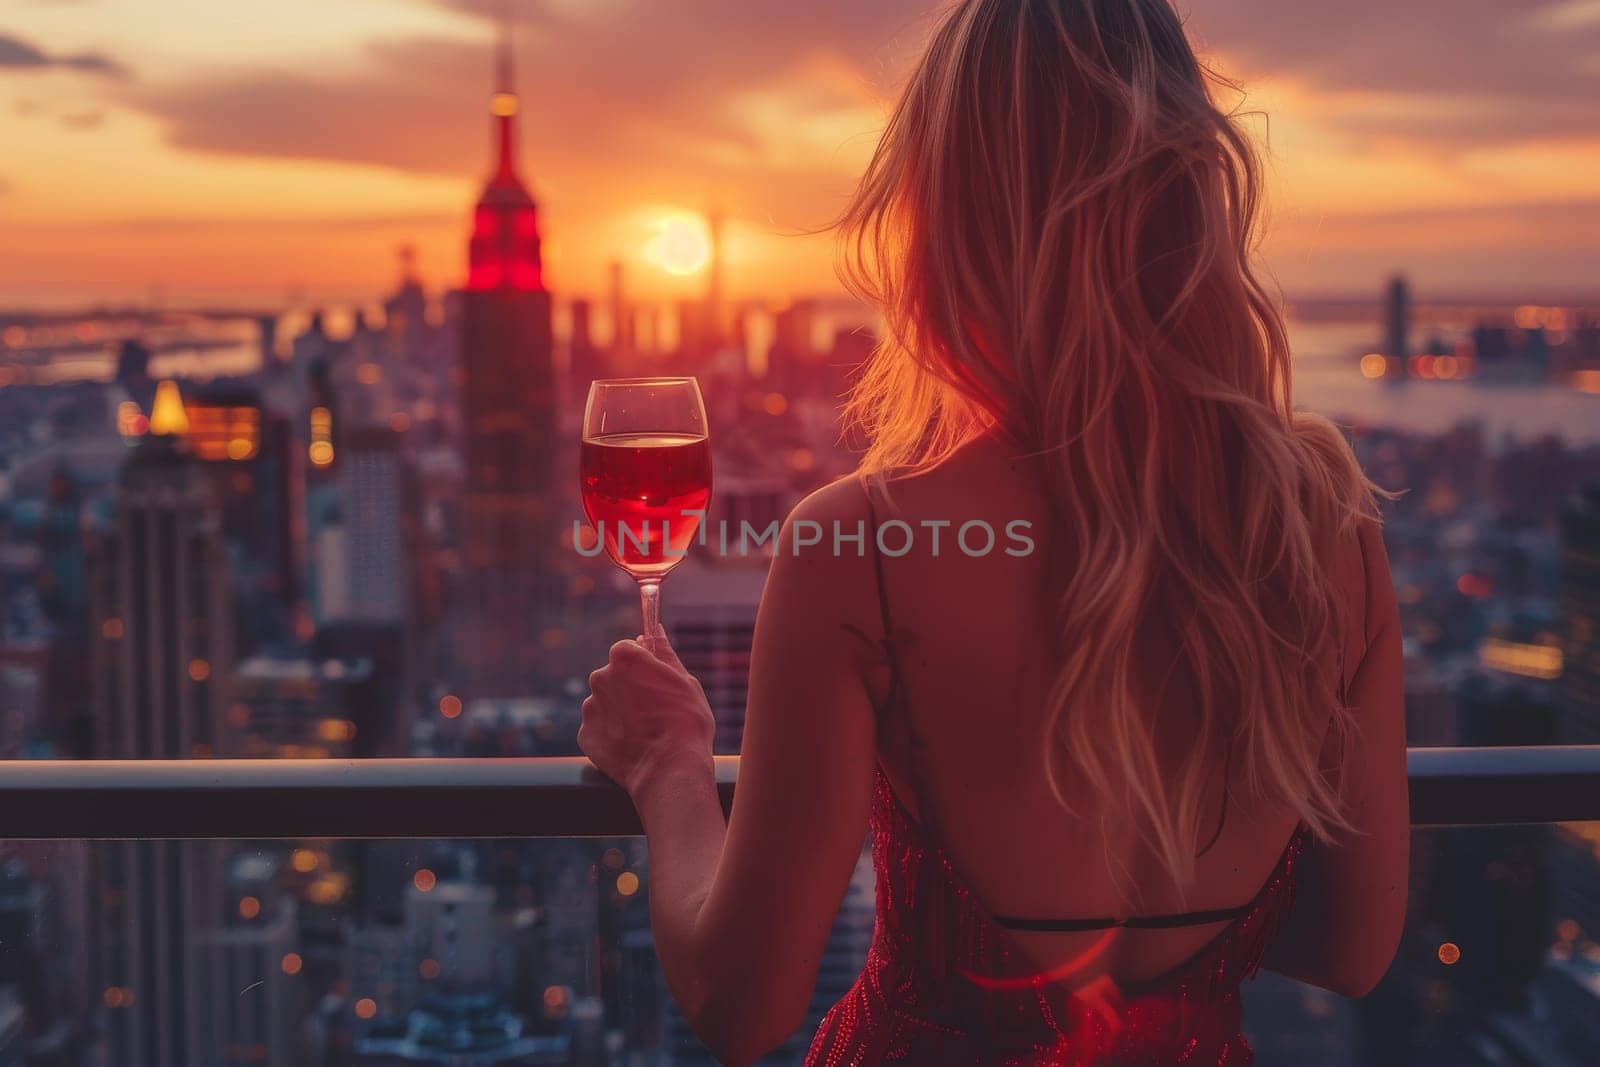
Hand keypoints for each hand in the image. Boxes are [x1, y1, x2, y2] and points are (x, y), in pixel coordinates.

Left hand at [580, 626, 715, 797]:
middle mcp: (600, 677)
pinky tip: (632, 745)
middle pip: (612, 676)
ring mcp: (590, 707)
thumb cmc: (685, 723)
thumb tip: (655, 632)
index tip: (653, 680)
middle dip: (628, 689)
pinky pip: (598, 728)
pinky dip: (611, 735)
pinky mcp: (585, 734)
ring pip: (605, 702)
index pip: (626, 650)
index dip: (641, 665)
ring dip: (619, 712)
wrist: (670, 771)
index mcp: (624, 657)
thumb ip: (665, 654)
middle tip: (653, 710)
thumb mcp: (685, 682)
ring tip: (644, 731)